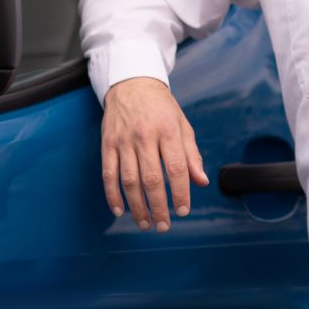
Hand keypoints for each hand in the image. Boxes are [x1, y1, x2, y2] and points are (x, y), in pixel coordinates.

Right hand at [102, 77, 207, 231]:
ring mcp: (123, 140)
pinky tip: (120, 210)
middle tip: (163, 226)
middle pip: (151, 178)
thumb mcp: (182, 125)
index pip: (175, 167)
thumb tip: (200, 182)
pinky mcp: (107, 144)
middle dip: (158, 206)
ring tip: (145, 223)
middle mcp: (145, 136)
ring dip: (137, 206)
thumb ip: (191, 155)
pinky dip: (112, 195)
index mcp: (168, 130)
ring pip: (129, 180)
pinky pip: (108, 174)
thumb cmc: (161, 107)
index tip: (183, 211)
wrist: (132, 83)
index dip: (180, 192)